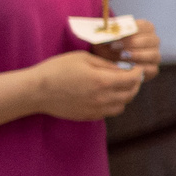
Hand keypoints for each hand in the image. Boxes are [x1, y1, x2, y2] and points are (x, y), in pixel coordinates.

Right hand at [31, 50, 145, 120]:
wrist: (37, 91)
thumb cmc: (57, 69)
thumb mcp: (83, 58)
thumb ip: (105, 64)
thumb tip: (121, 69)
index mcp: (103, 81)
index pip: (132, 79)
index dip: (138, 72)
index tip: (137, 68)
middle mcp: (103, 98)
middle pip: (131, 94)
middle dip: (134, 84)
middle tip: (130, 76)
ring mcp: (96, 109)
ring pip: (122, 105)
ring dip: (125, 95)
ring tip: (118, 86)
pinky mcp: (89, 116)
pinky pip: (109, 112)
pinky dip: (113, 104)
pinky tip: (106, 95)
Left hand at [93, 18, 160, 78]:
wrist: (109, 62)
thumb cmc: (108, 46)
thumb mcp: (106, 38)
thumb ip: (108, 33)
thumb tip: (107, 31)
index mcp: (145, 28)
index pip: (144, 25)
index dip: (131, 30)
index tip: (116, 34)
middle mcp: (153, 40)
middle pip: (149, 40)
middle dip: (132, 43)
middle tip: (115, 46)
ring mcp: (155, 55)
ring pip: (153, 54)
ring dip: (136, 55)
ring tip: (121, 57)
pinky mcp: (153, 69)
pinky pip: (151, 69)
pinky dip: (139, 68)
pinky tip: (127, 67)